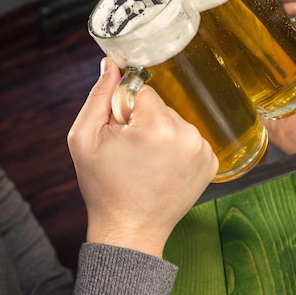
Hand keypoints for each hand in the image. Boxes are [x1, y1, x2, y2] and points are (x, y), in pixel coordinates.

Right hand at [67, 58, 217, 257]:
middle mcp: (187, 135)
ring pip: (173, 120)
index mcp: (157, 126)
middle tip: (130, 151)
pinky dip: (173, 147)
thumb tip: (111, 64)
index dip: (124, 109)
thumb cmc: (103, 186)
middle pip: (159, 105)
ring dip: (159, 133)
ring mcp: (202, 150)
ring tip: (145, 162)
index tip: (119, 133)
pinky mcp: (211, 162)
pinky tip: (161, 168)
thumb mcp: (84, 137)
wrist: (130, 230)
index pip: (142, 91)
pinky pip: (186, 137)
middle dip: (142, 120)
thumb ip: (99, 95)